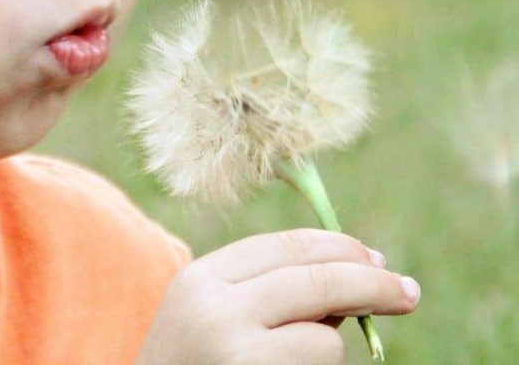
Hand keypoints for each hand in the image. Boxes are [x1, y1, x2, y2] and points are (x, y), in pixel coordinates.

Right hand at [135, 228, 419, 364]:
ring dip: (326, 350)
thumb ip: (267, 289)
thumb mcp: (212, 313)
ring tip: (285, 362)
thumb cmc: (191, 364)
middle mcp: (217, 310)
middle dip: (370, 283)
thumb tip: (357, 274)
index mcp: (203, 278)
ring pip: (323, 339)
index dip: (338, 247)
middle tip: (407, 291)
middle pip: (314, 280)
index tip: (376, 259)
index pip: (285, 247)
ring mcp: (237, 355)